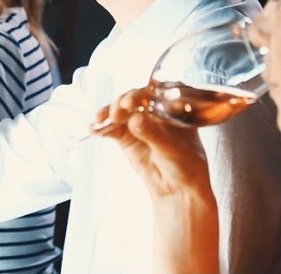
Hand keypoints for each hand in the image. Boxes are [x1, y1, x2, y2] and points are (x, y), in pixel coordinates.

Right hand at [94, 90, 219, 273]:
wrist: (177, 189)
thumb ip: (153, 133)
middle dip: (122, 102)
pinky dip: (101, 127)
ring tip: (101, 120)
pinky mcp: (125, 136)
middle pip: (133, 98)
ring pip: (120, 110)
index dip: (141, 93)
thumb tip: (135, 119)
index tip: (131, 101)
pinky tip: (94, 128)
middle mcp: (153, 111)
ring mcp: (138, 123)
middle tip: (117, 112)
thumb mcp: (172, 148)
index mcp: (171, 107)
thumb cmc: (186, 166)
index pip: (155, 92)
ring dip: (108, 112)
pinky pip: (111, 128)